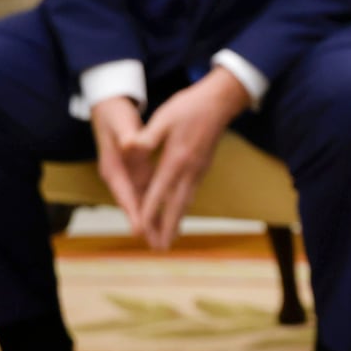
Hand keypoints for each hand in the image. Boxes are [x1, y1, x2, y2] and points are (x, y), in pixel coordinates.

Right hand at [90, 96, 153, 235]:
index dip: (134, 212)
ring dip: (152, 219)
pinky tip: (170, 215)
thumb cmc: (114, 114)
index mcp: (113, 168)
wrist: (109, 106)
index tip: (142, 230)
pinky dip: (157, 204)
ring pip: (142, 201)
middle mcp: (119, 176)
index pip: (124, 194)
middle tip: (159, 246)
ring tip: (165, 239)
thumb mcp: (120, 123)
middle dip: (145, 225)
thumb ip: (128, 135)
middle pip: (133, 205)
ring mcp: (128, 175)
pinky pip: (149, 192)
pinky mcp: (137, 170)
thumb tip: (131, 144)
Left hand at [126, 68, 249, 250]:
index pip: (159, 191)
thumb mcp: (164, 117)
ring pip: (187, 201)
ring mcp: (199, 169)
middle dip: (167, 228)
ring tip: (171, 239)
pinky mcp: (203, 165)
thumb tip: (129, 149)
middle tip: (160, 249)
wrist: (221, 100)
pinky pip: (191, 193)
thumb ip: (147, 137)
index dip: (148, 212)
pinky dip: (184, 207)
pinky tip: (181, 211)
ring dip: (177, 221)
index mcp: (177, 159)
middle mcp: (190, 169)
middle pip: (177, 204)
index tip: (140, 230)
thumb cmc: (190, 106)